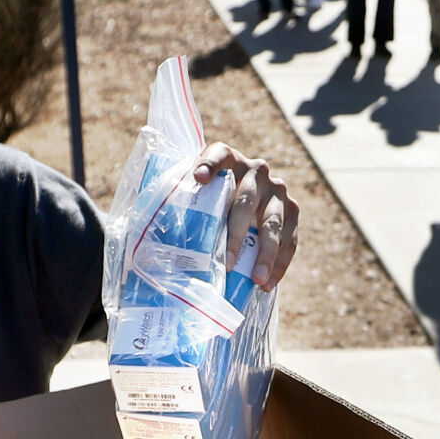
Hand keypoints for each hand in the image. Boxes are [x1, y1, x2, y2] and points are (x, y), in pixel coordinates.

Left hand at [194, 143, 299, 289]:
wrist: (242, 197)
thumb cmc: (209, 200)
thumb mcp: (194, 193)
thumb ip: (180, 202)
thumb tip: (147, 239)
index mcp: (229, 159)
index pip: (218, 155)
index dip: (208, 164)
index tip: (198, 177)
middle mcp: (257, 170)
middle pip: (246, 201)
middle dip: (237, 234)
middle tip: (228, 263)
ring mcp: (278, 190)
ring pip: (274, 223)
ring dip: (266, 254)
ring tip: (257, 280)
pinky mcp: (292, 210)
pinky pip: (290, 239)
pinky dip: (280, 263)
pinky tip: (268, 283)